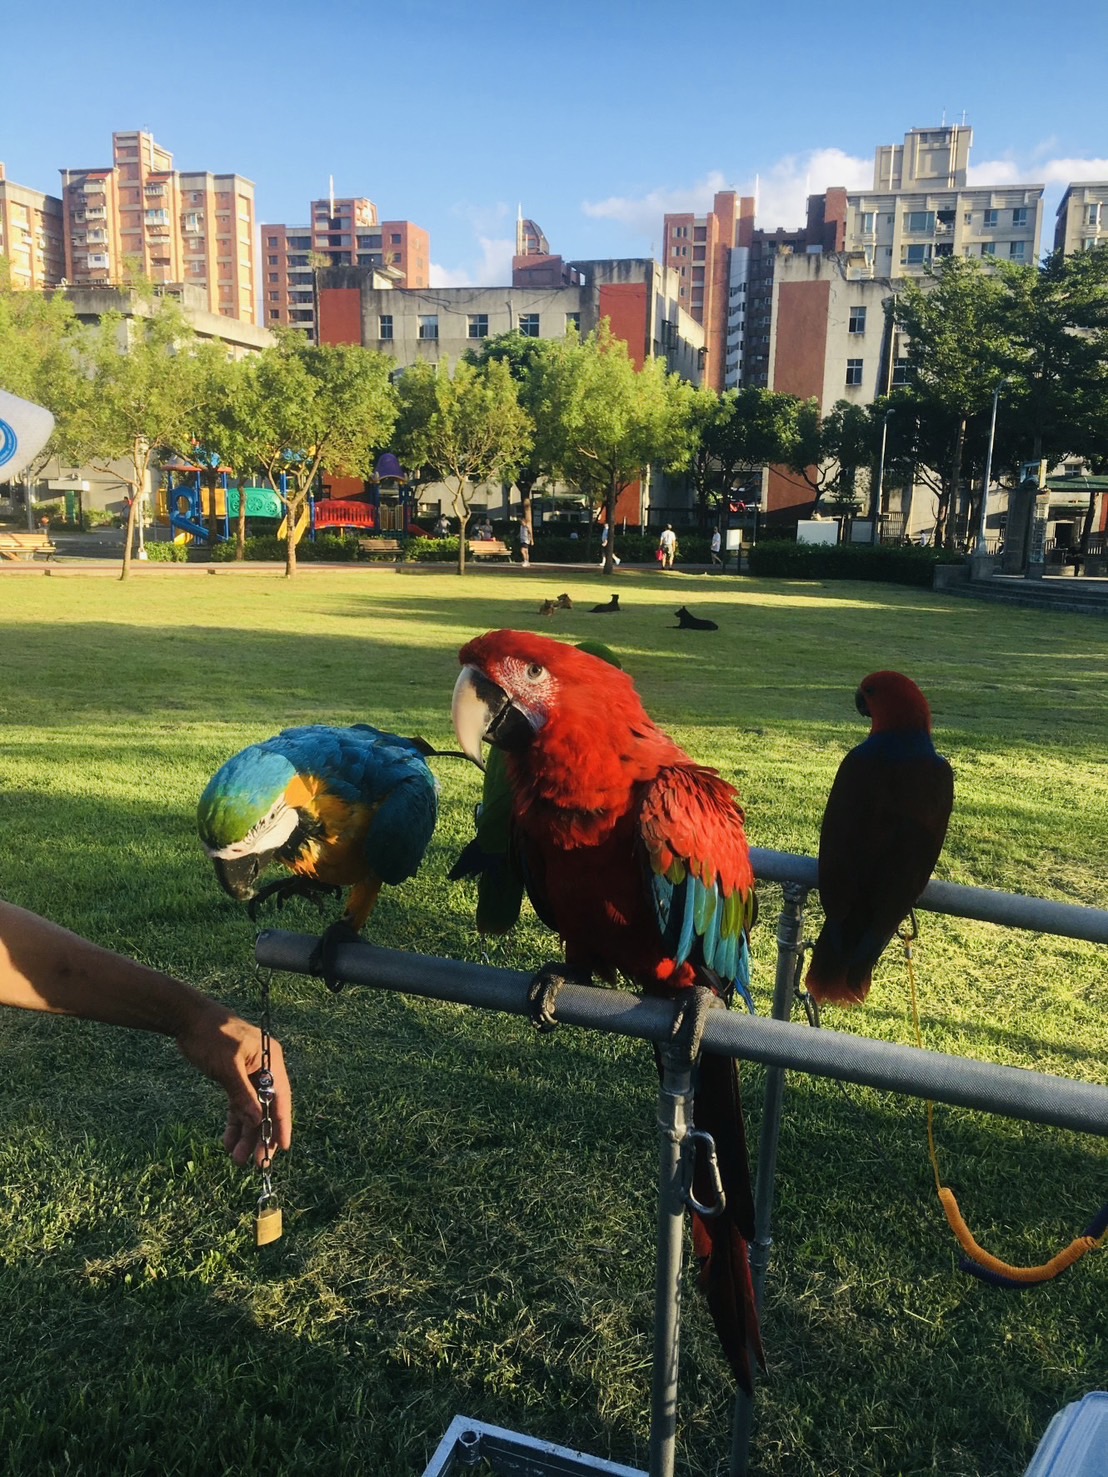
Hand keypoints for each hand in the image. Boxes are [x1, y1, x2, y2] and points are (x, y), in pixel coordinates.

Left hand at [175, 1005, 292, 1167]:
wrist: (187, 1018)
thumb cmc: (209, 1035)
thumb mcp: (226, 1067)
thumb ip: (242, 1094)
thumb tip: (257, 1120)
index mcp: (270, 1059)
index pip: (281, 1097)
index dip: (282, 1124)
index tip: (282, 1148)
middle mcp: (265, 1067)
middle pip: (268, 1107)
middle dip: (261, 1135)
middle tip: (256, 1163)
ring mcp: (250, 1072)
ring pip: (253, 1109)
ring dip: (246, 1133)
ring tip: (237, 1159)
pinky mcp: (235, 1076)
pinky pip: (239, 1104)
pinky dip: (234, 1122)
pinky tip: (228, 1142)